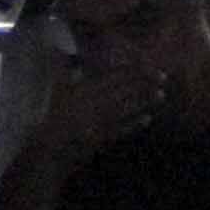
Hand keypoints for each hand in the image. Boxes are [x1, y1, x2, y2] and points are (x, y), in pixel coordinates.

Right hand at [42, 44, 175, 163]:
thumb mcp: (56, 93)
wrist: (46, 152)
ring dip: (144, 101)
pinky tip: (148, 118)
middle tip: (163, 77)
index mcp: (83, 91)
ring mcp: (98, 123)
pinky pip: (120, 130)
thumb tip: (69, 56)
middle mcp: (93, 105)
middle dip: (144, 82)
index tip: (148, 64)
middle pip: (124, 90)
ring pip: (126, 108)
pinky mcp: (100, 140)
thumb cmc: (50, 120)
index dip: (132, 69)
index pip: (112, 76)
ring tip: (161, 94)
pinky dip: (134, 124)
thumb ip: (63, 73)